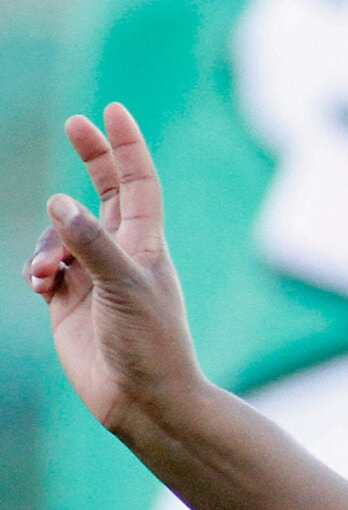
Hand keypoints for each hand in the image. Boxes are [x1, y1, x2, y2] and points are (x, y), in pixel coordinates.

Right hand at [24, 104, 205, 436]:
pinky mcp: (70, 300)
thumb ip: (92, 244)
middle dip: (91, 159)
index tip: (114, 109)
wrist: (142, 400)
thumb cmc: (150, 345)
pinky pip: (43, 266)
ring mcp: (95, 276)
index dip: (126, 147)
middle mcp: (122, 254)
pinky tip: (39, 285)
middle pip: (104, 193)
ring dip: (45, 244)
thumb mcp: (125, 289)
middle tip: (74, 122)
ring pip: (59, 234)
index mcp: (146, 246)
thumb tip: (59, 202)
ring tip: (47, 275)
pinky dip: (35, 268)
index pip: (138, 185)